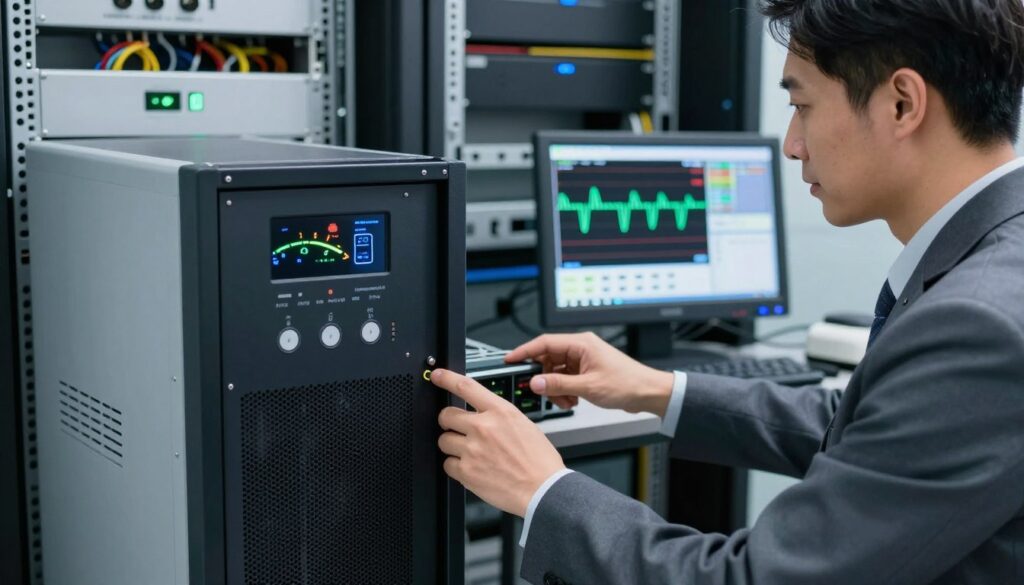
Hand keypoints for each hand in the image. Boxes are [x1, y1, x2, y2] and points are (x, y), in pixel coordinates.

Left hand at [431, 368, 565, 517]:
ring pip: (443, 440)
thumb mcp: (523, 425)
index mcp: (500, 412)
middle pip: (446, 415)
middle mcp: (483, 427)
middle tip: (456, 429)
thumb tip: (480, 415)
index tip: (438, 376)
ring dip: (452, 446)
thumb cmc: (539, 461)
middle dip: (448, 422)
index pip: (466, 387)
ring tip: (470, 453)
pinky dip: (456, 467)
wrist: (543, 489)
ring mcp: (472, 450)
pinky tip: (472, 469)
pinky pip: (447, 464)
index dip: (447, 378)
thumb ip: (498, 417)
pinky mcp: (466, 472)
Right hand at [505, 332, 673, 416]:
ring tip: (564, 400)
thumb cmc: (628, 383)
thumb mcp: (588, 387)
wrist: (648, 393)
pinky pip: (566, 377)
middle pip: (549, 358)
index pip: (544, 342)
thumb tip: (536, 382)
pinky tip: (572, 399)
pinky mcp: (587, 370)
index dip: (525, 351)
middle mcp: (581, 348)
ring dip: (555, 387)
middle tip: (540, 390)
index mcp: (581, 344)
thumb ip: (558, 384)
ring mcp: (584, 359)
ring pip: (556, 370)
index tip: (510, 359)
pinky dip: (564, 389)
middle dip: (543, 377)